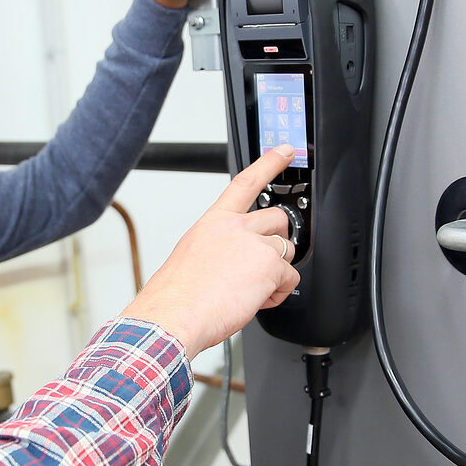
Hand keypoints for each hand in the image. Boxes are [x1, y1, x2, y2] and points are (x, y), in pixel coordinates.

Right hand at [119, 144, 300, 357]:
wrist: (174, 315)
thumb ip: (218, 249)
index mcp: (213, 222)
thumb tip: (232, 263)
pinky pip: (290, 278)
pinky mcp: (269, 265)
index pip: (245, 183)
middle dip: (276, 241)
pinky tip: (255, 300)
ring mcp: (254, 244)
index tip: (284, 151)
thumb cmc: (176, 295)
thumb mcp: (192, 258)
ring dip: (275, 272)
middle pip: (277, 219)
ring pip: (286, 250)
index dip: (269, 163)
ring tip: (249, 290)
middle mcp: (235, 227)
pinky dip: (278, 294)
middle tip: (259, 264)